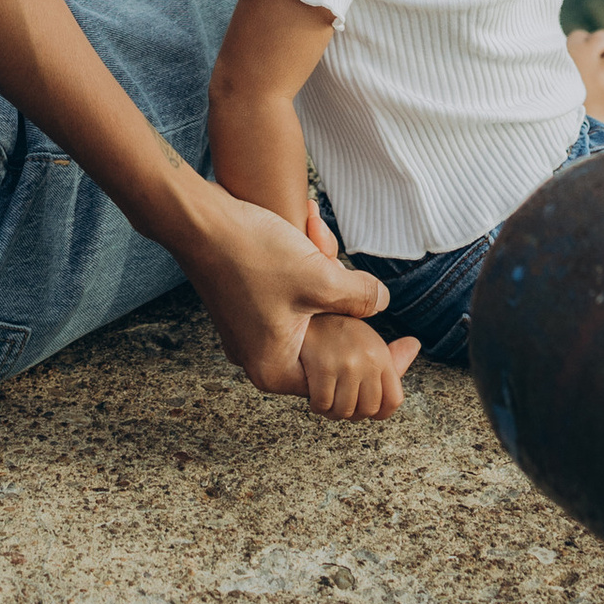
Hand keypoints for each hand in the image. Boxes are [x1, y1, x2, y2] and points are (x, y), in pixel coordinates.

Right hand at [179, 184, 393, 397]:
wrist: (199, 221)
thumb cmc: (254, 252)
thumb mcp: (319, 276)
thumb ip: (358, 297)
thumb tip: (382, 304)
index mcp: (276, 370)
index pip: (339, 382)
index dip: (374, 361)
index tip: (404, 343)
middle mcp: (258, 362)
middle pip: (325, 356)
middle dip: (350, 327)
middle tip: (371, 300)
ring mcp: (248, 338)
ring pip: (308, 330)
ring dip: (328, 303)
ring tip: (333, 267)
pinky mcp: (243, 313)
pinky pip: (289, 314)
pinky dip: (307, 294)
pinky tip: (312, 260)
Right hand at [297, 312, 421, 420]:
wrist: (306, 312)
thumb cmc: (338, 330)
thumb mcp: (368, 338)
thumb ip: (392, 356)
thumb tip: (415, 345)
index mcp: (381, 355)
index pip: (393, 401)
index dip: (380, 412)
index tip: (364, 406)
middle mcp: (368, 360)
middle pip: (368, 410)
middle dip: (353, 412)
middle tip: (341, 398)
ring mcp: (347, 364)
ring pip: (344, 412)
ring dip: (333, 410)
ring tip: (328, 395)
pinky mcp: (323, 367)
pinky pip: (323, 405)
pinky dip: (317, 404)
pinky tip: (314, 391)